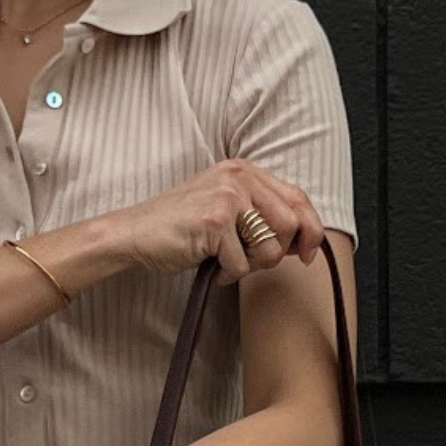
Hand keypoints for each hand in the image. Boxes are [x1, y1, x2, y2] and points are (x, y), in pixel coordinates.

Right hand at [103, 157, 325, 288]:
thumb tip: (304, 241)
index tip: (307, 256)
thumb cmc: (180, 227)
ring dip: (251, 265)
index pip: (298, 198)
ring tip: (227, 262)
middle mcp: (239, 177)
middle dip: (274, 253)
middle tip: (248, 260)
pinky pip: (242, 264)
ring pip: (270, 247)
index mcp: (245, 171)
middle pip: (290, 225)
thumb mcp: (226, 209)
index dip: (311, 230)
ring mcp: (227, 197)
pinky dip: (228, 275)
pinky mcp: (215, 222)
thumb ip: (261, 214)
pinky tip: (212, 267)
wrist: (134, 233)